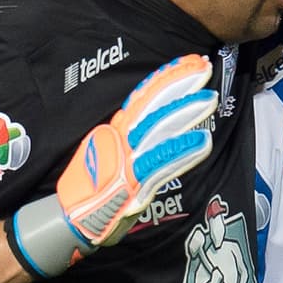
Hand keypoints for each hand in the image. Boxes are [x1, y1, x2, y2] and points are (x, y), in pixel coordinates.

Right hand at [11, 54, 216, 276]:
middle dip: (179, 82)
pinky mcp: (132, 181)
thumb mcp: (116, 162)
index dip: (164, 79)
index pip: (143, 98)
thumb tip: (154, 134)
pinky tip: (202, 140)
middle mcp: (121, 139)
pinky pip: (160, 162)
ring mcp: (127, 158)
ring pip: (159, 128)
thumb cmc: (95, 195)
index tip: (187, 62)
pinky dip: (181, 150)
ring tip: (210, 97)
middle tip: (203, 64)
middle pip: (152, 104)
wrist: (71, 220)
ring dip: (186, 111)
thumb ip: (135, 148)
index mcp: (117, 132)